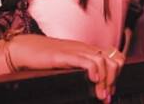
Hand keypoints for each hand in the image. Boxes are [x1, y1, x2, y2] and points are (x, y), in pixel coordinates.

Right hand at [9, 34, 124, 101]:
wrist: (25, 48)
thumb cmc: (45, 58)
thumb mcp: (69, 64)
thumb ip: (83, 71)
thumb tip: (97, 87)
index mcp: (87, 50)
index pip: (115, 56)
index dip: (117, 74)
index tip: (109, 90)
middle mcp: (85, 49)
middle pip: (114, 59)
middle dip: (114, 79)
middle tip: (105, 95)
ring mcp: (76, 51)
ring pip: (103, 61)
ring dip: (105, 80)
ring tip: (100, 93)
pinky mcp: (65, 55)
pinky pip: (86, 60)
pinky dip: (94, 70)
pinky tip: (92, 79)